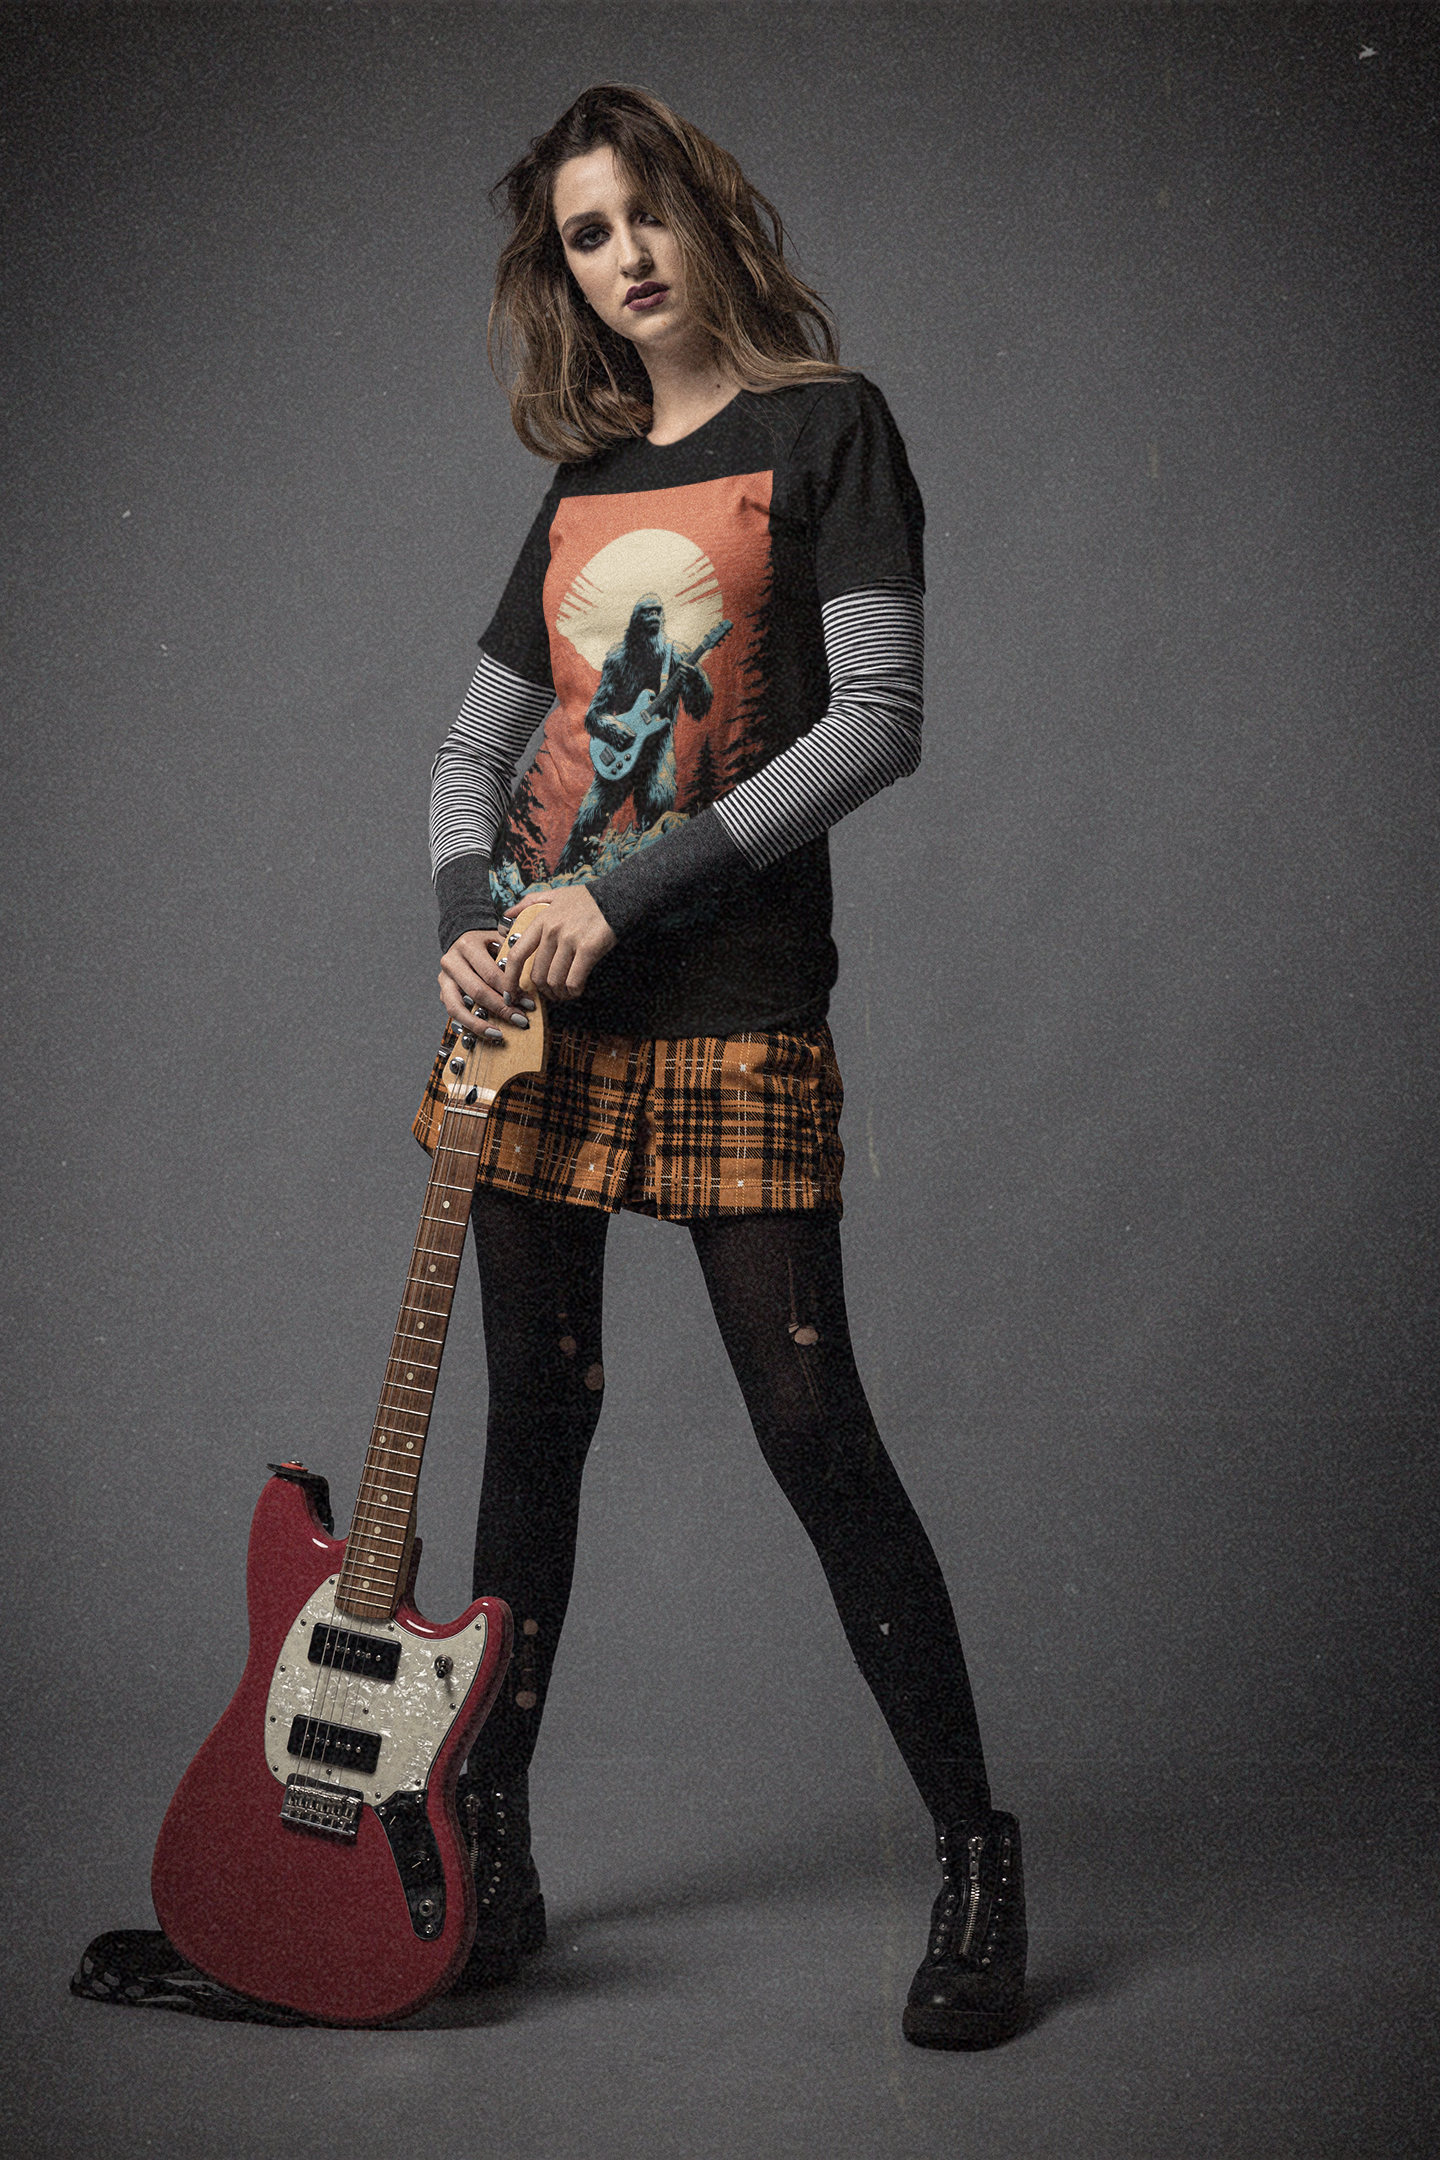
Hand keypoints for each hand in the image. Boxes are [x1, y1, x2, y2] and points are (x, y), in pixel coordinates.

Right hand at [437, 926, 535, 1039]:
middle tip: (520, 1020)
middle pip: (477, 991)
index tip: (528, 1004)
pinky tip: (485, 1031)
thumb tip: (533, 979)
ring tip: (498, 1034)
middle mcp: (451, 961)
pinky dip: (469, 1025)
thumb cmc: (487, 944)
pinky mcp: (442, 992)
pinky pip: (453, 1013)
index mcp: (467, 945)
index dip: (510, 990)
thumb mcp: (501, 941)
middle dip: (501, 1008)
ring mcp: (444, 978)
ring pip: (457, 1007)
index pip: (491, 973)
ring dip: (479, 1023)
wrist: (463, 942)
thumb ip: (513, 956)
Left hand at [502, 884, 615, 1001]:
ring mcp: (570, 940)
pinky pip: (574, 981)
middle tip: (550, 993)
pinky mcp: (588, 949)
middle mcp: (552, 930)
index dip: (510, 978)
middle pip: (537, 974)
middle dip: (542, 990)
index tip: (510, 992)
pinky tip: (576, 990)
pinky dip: (573, 991)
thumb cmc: (588, 899)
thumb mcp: (555, 894)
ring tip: (564, 993)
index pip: (517, 954)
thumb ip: (530, 903)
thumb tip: (507, 913)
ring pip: (554, 980)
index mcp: (541, 920)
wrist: (617, 897)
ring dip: (558, 993)